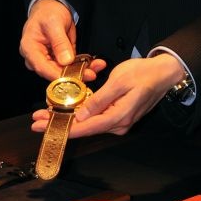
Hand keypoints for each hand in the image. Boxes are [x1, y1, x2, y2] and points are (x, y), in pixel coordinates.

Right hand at [19, 0, 105, 82]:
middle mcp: (36, 59)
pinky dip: (83, 66)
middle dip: (75, 75)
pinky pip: (70, 66)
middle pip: (54, 73)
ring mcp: (48, 60)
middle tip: (92, 73)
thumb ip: (59, 42)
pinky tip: (95, 64)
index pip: (43, 68)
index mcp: (30, 49)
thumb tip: (66, 61)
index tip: (75, 78)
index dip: (59, 76)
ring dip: (82, 71)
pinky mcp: (58, 60)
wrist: (50, 8)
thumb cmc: (47, 12)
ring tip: (98, 66)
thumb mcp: (54, 22)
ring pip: (64, 72)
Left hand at [30, 54, 184, 136]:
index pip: (85, 128)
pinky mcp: (118, 114)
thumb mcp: (119, 82)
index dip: (62, 127)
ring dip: (67, 118)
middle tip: (37, 119)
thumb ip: (99, 100)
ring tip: (46, 113)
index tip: (42, 126)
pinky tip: (67, 108)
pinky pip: (96, 116)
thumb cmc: (143, 74)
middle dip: (59, 123)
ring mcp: (118, 121)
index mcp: (118, 118)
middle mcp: (118, 124)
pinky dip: (80, 113)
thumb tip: (81, 116)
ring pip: (88, 122)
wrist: (164, 72)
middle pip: (84, 127)